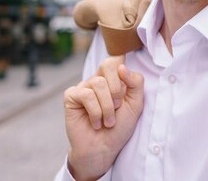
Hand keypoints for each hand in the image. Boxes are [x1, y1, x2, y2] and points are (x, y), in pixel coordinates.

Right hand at [63, 56, 143, 180]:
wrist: (104, 149)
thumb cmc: (119, 127)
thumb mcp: (136, 104)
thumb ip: (136, 83)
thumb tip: (122, 67)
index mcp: (114, 79)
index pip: (117, 58)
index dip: (122, 65)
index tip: (126, 84)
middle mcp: (98, 80)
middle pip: (108, 65)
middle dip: (117, 89)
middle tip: (117, 107)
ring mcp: (84, 87)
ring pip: (98, 83)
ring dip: (107, 106)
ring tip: (108, 121)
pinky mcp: (71, 96)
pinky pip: (86, 95)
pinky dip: (95, 111)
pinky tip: (95, 122)